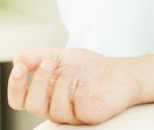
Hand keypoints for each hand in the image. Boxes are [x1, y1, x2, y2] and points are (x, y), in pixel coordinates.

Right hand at [7, 47, 139, 124]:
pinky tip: (83, 83)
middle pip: (33, 105)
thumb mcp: (61, 56)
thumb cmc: (87, 68)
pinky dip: (80, 96)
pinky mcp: (93, 115)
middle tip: (50, 63)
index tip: (20, 67)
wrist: (118, 71)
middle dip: (38, 82)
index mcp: (43, 96)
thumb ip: (38, 57)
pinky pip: (81, 112)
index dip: (15, 86)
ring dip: (60, 87)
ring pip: (56, 111)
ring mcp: (74, 114)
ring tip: (70, 72)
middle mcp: (55, 108)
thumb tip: (18, 59)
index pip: (19, 100)